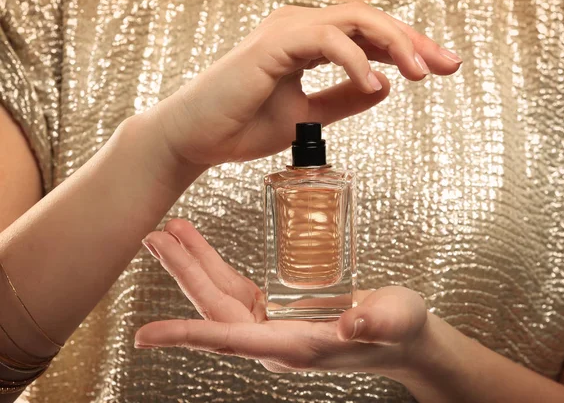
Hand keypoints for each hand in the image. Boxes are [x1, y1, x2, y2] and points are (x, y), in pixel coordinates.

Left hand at [135, 219, 427, 374]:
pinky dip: (214, 266)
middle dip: (184, 275)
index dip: (188, 336)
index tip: (145, 336)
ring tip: (169, 233)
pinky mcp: (277, 308)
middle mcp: (274, 338)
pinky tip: (199, 248)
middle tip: (155, 239)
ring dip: (193, 265)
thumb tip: (351, 325)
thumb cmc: (398, 331)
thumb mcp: (394, 322)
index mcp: (294, 346)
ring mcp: (273, 324)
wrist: (402, 337)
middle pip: (216, 309)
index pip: (230, 340)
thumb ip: (374, 323)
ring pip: (221, 296)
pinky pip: (236, 288)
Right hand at [141, 2, 461, 167]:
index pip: (367, 38)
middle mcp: (300, 28)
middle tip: (448, 65)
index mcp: (308, 43)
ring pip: (355, 19)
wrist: (197, 138)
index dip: (407, 50)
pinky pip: (327, 40)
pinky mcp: (275, 42)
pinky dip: (356, 61)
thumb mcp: (307, 117)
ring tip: (420, 74)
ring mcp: (287, 31)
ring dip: (394, 44)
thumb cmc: (242, 126)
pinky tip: (377, 87)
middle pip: (370, 21)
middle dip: (413, 41)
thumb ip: (342, 100)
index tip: (441, 68)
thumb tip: (382, 90)